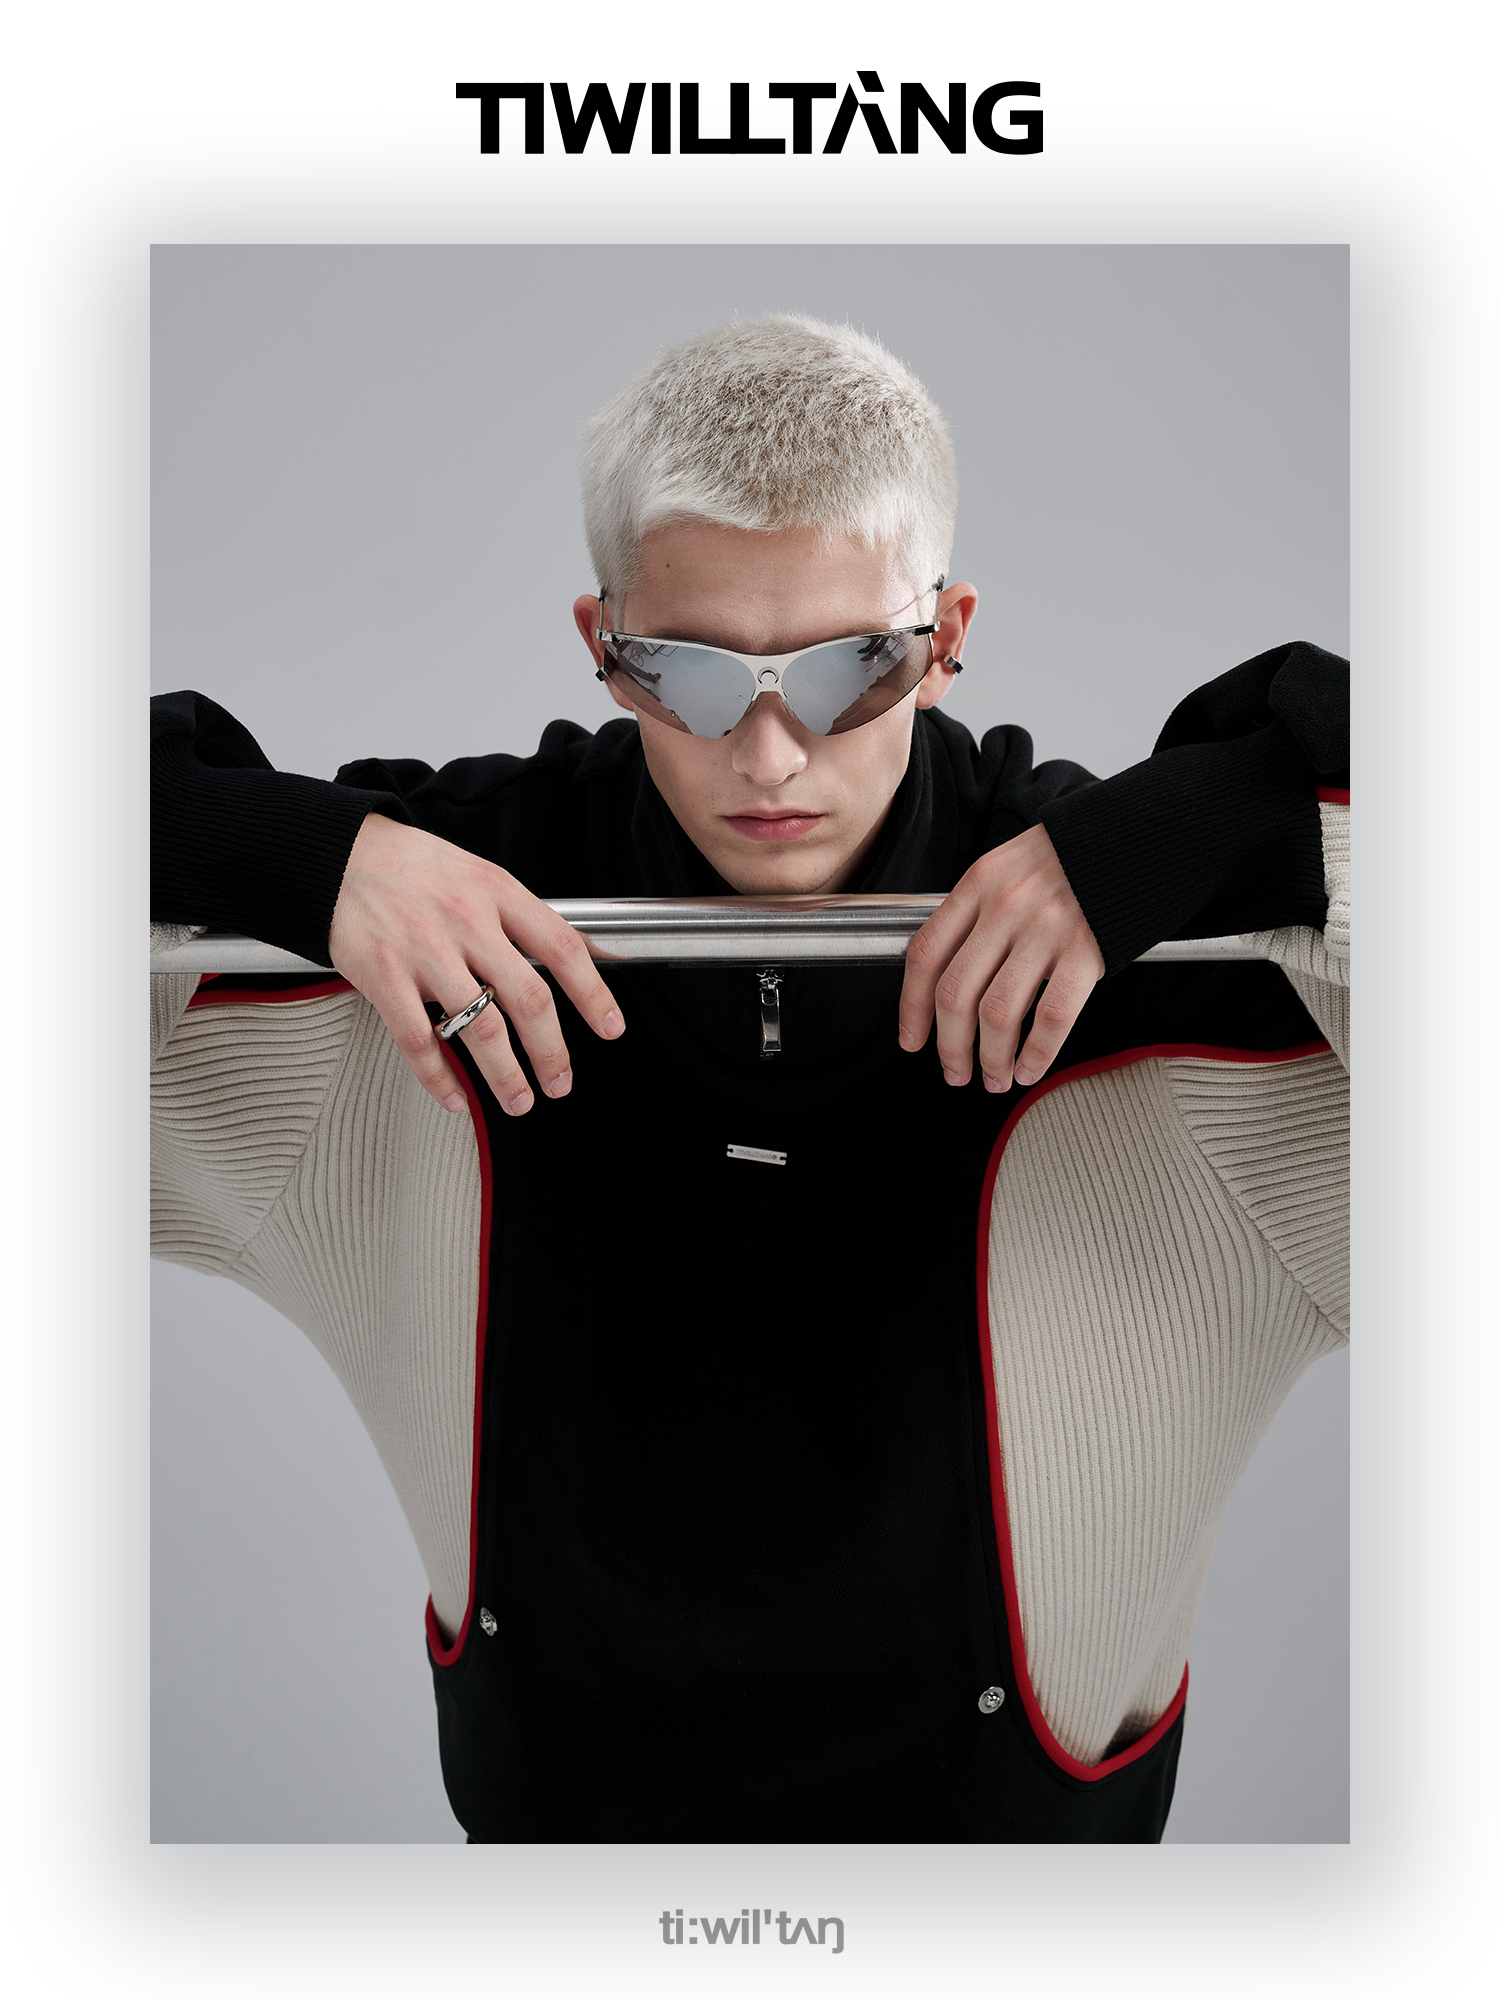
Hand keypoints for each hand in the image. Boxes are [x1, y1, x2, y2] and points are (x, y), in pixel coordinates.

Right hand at [328, 814, 624, 1116]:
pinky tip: (455, 1096)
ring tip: (519, 1100)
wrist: (336, 855)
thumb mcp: (476, 873)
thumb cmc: (409, 867)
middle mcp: (467, 922)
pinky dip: (441, 1078)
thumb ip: (514, 916)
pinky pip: (420, 1041)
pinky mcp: (384, 977)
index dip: (593, 994)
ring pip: (481, 1029)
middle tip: (560, 1082)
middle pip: (529, 999)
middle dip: (552, 1053)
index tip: (610, 1027)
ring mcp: (425, 952)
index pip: (562, 948)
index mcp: (497, 893)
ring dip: (506, 1076)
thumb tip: (561, 961)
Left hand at [898, 824, 1103, 1091]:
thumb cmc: (1072, 858)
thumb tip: (950, 976)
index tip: (912, 1038)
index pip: (925, 954)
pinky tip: (1030, 1068)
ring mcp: (1045, 930)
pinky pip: (1051, 1017)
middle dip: (949, 1046)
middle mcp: (1005, 906)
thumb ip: (978, 913)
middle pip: (955, 993)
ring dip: (991, 1058)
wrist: (1138, 838)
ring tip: (995, 1077)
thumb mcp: (1009, 867)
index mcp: (979, 883)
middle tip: (955, 1072)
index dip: (911, 1007)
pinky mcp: (1086, 951)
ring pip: (997, 1013)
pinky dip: (1036, 1054)